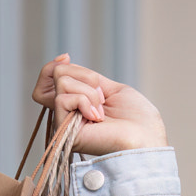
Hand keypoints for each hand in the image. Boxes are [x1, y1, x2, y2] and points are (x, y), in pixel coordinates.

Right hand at [32, 54, 167, 155]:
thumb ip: (86, 78)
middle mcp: (66, 114)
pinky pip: (62, 99)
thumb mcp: (111, 88)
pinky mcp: (63, 131)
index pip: (49, 78)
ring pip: (62, 83)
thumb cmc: (136, 118)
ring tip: (102, 110)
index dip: (54, 65)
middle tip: (102, 95)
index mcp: (77, 105)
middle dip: (83, 75)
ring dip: (90, 91)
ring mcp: (64, 123)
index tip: (66, 57)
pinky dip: (84, 101)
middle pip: (55, 75)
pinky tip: (97, 117)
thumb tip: (63, 61)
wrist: (146, 137)